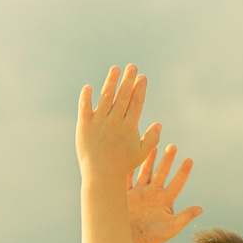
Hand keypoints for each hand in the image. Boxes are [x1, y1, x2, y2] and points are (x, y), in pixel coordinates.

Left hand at [75, 64, 151, 185]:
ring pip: (106, 97)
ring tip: (115, 69)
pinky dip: (86, 96)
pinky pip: (85, 107)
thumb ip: (151, 139)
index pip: (136, 102)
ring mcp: (99, 122)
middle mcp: (115, 121)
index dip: (140, 88)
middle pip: (123, 95)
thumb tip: (158, 124)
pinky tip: (88, 87)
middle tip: (132, 67)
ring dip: (111, 81)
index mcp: (129, 126)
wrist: (101, 176)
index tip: (142, 77)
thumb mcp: (141, 153)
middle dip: (128, 79)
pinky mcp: (84, 125)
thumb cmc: (123, 166)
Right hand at [126, 136, 201, 242]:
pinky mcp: (126, 196)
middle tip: (173, 146)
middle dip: (167, 160)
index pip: (177, 183)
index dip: (183, 172)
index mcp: (165, 199)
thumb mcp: (171, 228)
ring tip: (152, 145)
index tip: (189, 160)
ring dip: (149, 160)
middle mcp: (153, 193)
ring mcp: (139, 193)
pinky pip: (127, 180)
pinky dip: (128, 170)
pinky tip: (129, 159)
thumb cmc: (155, 238)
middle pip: (162, 173)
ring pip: (145, 172)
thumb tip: (200, 209)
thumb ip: (184, 217)